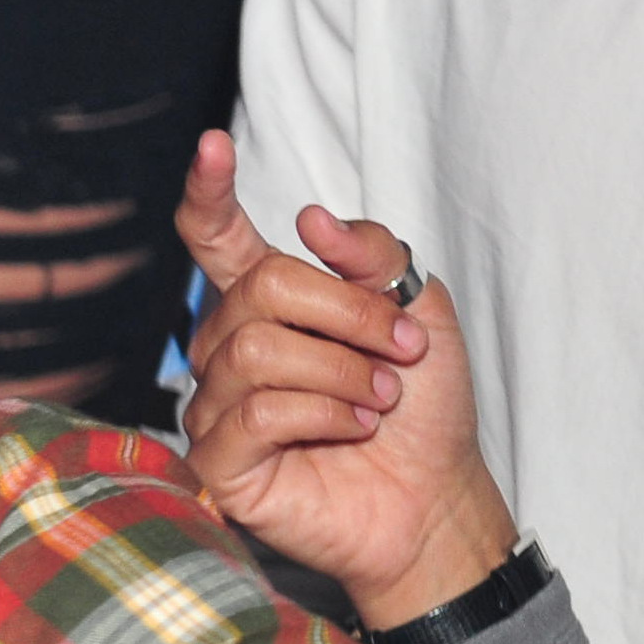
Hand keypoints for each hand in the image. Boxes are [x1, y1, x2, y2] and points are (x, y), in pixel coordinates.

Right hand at [174, 131, 517, 631]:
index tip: (213, 145)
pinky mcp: (221, 465)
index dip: (209, 193)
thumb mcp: (421, 311)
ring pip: (256, 352)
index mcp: (270, 306)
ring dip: (341, 372)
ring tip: (381, 400)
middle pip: (259, 290)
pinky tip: (355, 429)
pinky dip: (322, 414)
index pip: (218, 240)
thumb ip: (373, 256)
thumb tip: (308, 220)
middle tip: (400, 353)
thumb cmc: (422, 411)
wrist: (435, 498)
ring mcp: (219, 408)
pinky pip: (256, 412)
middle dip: (347, 314)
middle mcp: (231, 350)